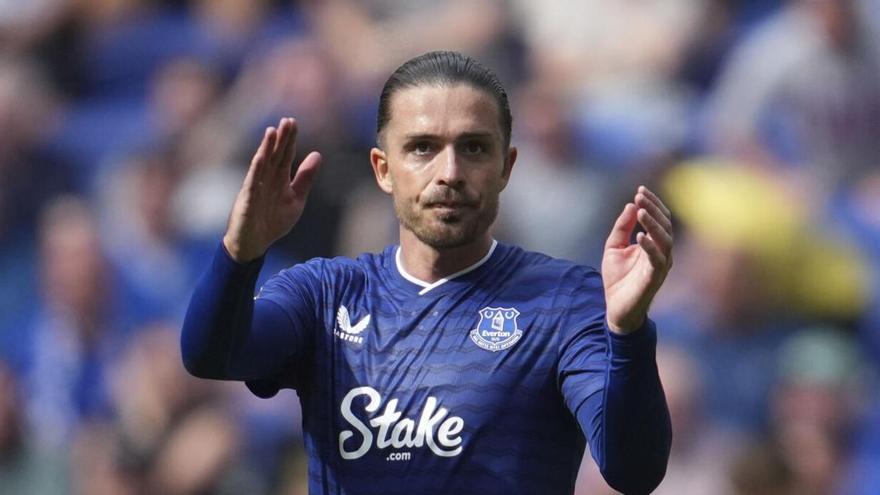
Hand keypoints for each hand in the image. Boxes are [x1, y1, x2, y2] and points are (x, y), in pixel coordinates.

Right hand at [223, 118, 321, 261]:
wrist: (255, 244)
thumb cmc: (273, 222)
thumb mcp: (296, 199)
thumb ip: (305, 178)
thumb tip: (317, 154)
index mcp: (279, 179)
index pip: (285, 155)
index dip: (290, 140)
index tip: (293, 122)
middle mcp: (267, 180)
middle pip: (275, 155)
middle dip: (281, 139)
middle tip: (287, 120)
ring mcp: (256, 188)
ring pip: (262, 164)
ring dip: (267, 148)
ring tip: (272, 131)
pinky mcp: (247, 200)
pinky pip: (252, 183)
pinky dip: (256, 170)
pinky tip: (260, 158)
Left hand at [601, 186, 672, 334]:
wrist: (616, 308)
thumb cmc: (617, 279)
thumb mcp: (614, 247)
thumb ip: (622, 228)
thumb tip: (630, 205)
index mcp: (654, 244)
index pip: (659, 218)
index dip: (652, 203)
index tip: (640, 189)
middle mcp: (662, 253)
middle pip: (665, 225)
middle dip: (654, 208)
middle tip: (640, 196)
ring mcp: (660, 265)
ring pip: (665, 240)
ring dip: (654, 224)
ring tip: (641, 210)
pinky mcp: (654, 278)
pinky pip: (657, 260)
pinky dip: (650, 246)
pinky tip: (640, 235)